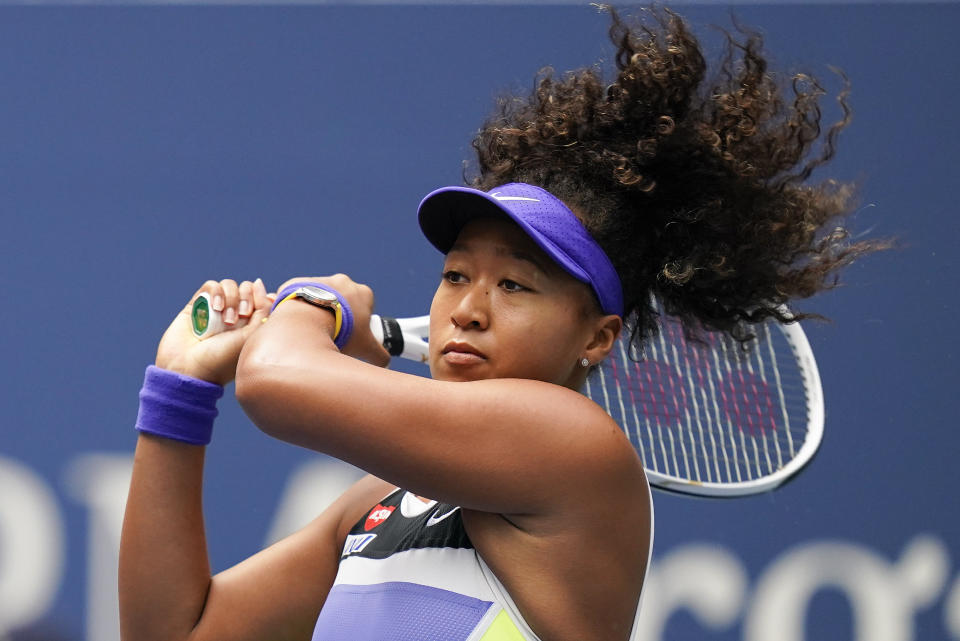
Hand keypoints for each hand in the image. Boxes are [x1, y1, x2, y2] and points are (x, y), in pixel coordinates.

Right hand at [155, 278, 273, 384]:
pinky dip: (216, 292)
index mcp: (250, 324)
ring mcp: (215, 309)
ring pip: (230, 285)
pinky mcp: (197, 304)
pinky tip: (215, 308)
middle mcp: (234, 315)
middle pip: (247, 288)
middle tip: (239, 317)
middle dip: (246, 298)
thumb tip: (259, 283)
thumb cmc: (223, 360)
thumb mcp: (252, 337)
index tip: (255, 313)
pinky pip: (211, 285)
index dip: (261, 298)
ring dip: (231, 298)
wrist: (189, 370)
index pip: (262, 297)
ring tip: (225, 319)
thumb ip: (263, 309)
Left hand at [275, 274, 389, 367]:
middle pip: (343, 301)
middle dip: (339, 316)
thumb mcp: (366, 347)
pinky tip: (300, 323)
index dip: (360, 323)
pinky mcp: (299, 282)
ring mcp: (320, 280)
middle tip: (333, 334)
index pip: (366, 307)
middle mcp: (343, 281)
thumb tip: (385, 364)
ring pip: (321, 299)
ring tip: (314, 331)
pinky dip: (300, 308)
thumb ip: (380, 355)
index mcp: (363, 293)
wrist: (307, 322)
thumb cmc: (341, 331)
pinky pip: (300, 296)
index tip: (351, 335)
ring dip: (319, 312)